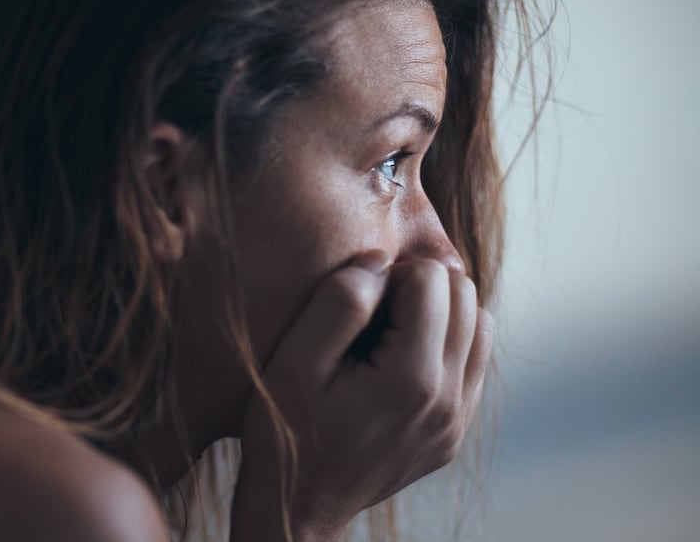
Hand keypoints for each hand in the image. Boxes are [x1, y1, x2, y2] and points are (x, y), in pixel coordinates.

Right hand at [230, 251, 493, 541]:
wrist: (298, 507)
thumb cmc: (286, 431)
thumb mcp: (296, 362)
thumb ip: (339, 303)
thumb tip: (379, 259)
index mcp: (411, 380)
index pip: (432, 279)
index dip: (388, 276)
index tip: (352, 307)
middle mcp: (448, 401)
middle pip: (465, 295)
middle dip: (418, 288)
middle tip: (369, 317)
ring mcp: (457, 421)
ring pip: (479, 325)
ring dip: (438, 314)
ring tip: (387, 334)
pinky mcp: (455, 433)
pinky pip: (473, 362)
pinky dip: (444, 345)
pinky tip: (399, 360)